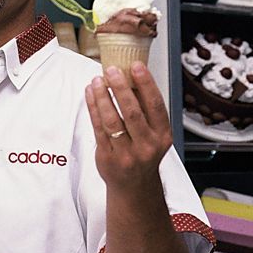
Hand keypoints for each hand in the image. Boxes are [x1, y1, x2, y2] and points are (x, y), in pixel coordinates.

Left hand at [84, 62, 172, 190]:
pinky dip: (93, 107)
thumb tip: (132, 74)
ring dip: (102, 96)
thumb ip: (145, 108)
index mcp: (162, 135)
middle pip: (132, 112)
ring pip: (112, 120)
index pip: (155, 105)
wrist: (134, 186)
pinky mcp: (107, 156)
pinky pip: (98, 127)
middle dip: (120, 88)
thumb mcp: (154, 133)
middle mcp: (146, 145)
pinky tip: (91, 93)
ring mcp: (126, 153)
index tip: (136, 66)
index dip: (146, 84)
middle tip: (111, 70)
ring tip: (97, 80)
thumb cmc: (143, 152)